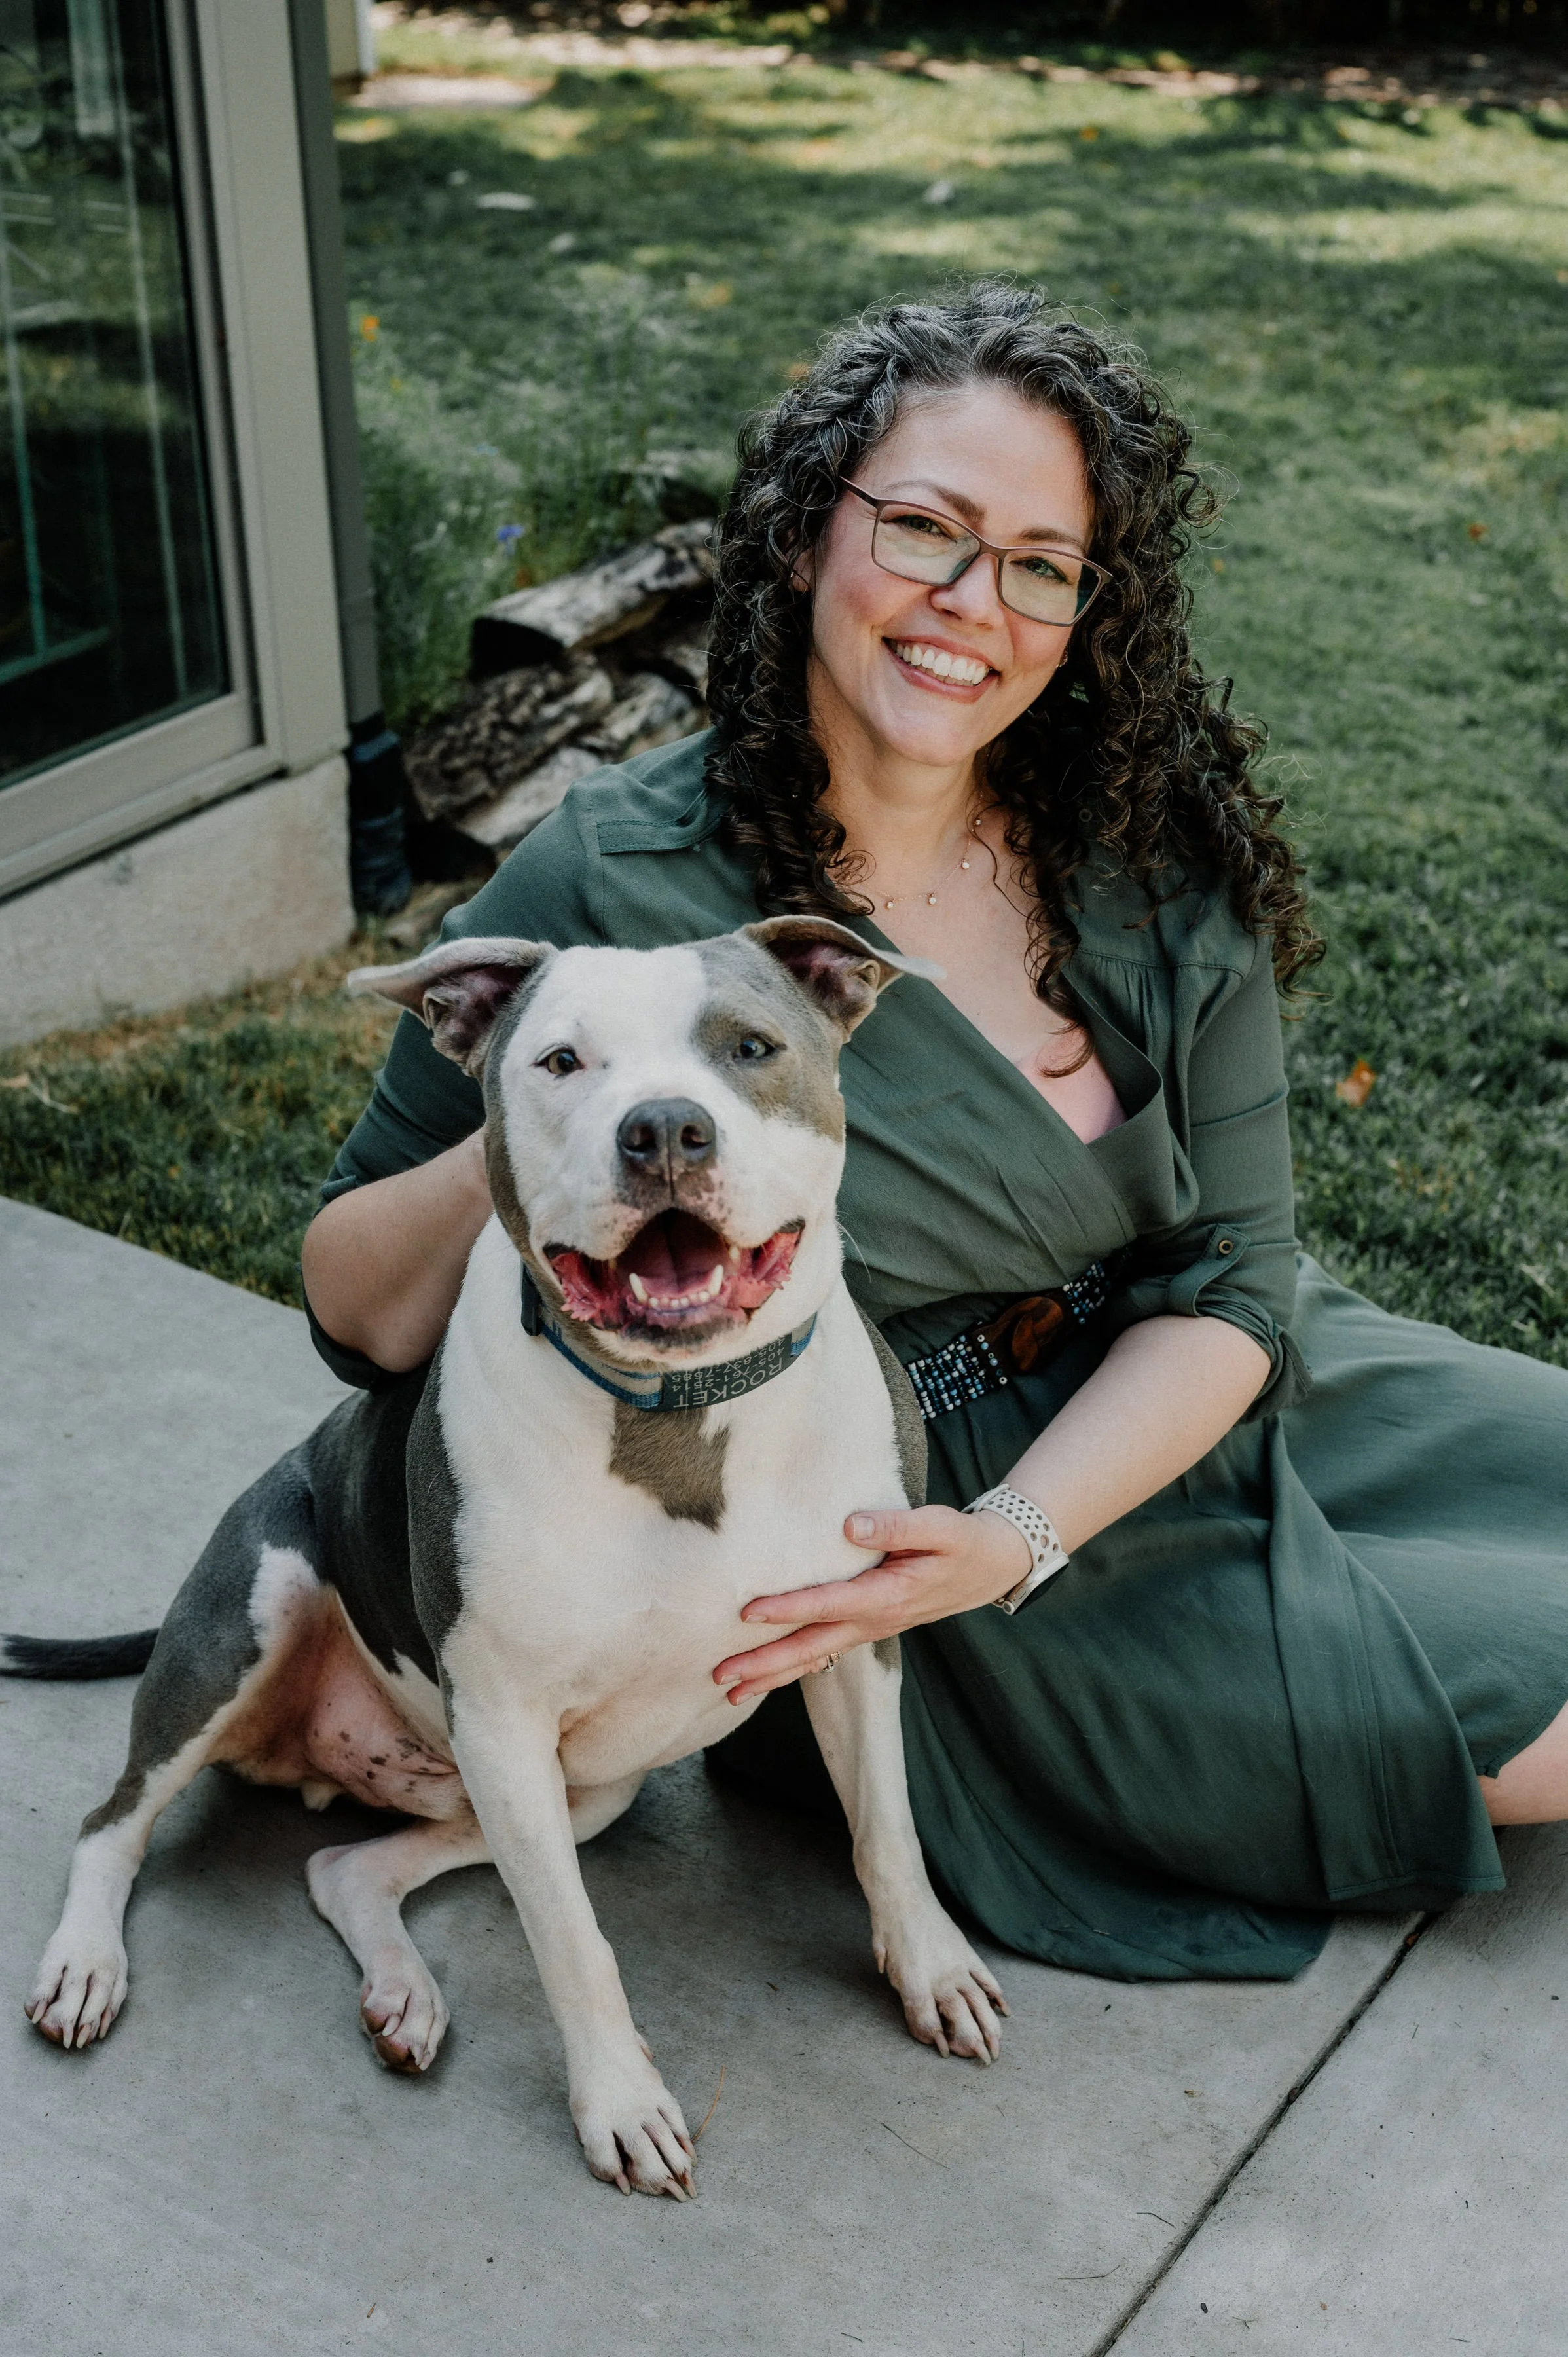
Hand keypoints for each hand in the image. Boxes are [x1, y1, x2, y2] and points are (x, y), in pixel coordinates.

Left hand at [713, 1504, 1031, 1706]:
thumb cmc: (961, 1541)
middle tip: (721, 1676)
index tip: (749, 1612)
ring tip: (730, 1692)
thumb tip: (849, 1525)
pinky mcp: (868, 1626)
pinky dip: (795, 1667)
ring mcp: (871, 1629)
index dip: (789, 1608)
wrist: (989, 1566)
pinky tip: (767, 1677)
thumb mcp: (939, 1526)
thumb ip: (895, 1526)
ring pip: (816, 1658)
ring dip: (773, 1675)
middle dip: (765, 1663)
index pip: (829, 1604)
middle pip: (812, 1647)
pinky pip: (826, 1653)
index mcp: (888, 1594)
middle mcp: (874, 1620)